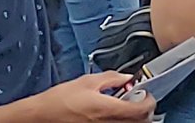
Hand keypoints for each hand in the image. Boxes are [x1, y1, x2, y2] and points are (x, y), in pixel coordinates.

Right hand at [33, 72, 154, 120]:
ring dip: (135, 116)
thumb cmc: (61, 100)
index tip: (146, 93)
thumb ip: (110, 78)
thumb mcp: (87, 81)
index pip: (141, 110)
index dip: (149, 101)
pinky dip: (123, 120)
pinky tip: (114, 112)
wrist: (44, 116)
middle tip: (137, 97)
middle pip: (141, 122)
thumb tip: (126, 77)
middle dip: (144, 109)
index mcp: (108, 109)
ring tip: (125, 104)